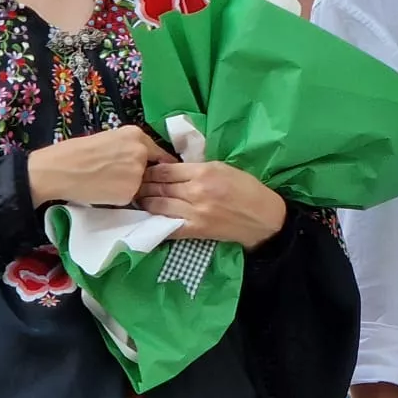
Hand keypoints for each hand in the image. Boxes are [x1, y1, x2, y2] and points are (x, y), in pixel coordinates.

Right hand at [27, 125, 173, 205]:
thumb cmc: (75, 152)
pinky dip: (120, 197)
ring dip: (130, 187)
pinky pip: (130, 197)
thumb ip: (127, 147)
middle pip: (150, 169)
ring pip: (140, 184)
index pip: (159, 152)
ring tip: (106, 183)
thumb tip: (138, 159)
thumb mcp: (107, 138)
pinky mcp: (129, 193)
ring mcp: (137, 174)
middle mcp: (141, 152)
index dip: (158, 162)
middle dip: (140, 175)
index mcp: (136, 135)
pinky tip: (103, 191)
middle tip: (117, 177)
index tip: (162, 170)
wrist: (59, 170)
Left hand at [138, 161, 288, 247]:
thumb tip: (173, 169)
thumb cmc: (247, 189)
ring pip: (159, 205)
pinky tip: (148, 218)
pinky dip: (155, 222)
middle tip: (133, 184)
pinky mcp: (195, 230)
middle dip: (143, 185)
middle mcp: (196, 190)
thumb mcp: (225, 168)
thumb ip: (198, 168)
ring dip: (144, 202)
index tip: (143, 170)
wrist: (263, 218)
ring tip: (137, 199)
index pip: (167, 170)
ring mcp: (194, 212)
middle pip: (159, 186)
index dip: (151, 170)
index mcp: (204, 171)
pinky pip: (168, 226)